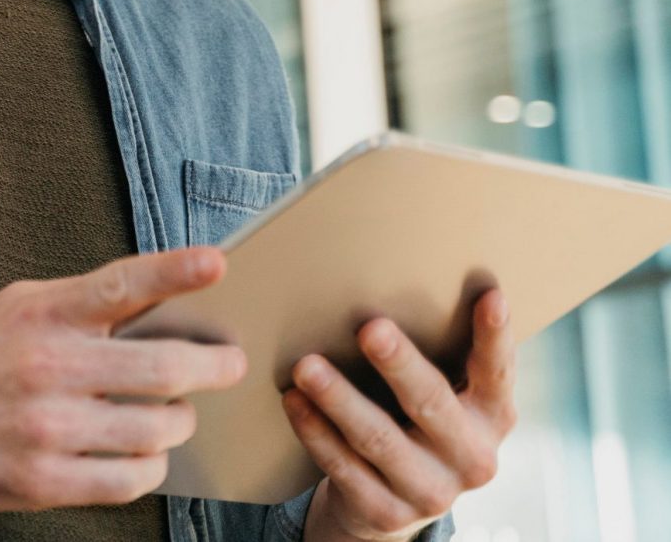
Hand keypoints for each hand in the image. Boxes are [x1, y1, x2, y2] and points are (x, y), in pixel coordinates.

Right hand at [0, 246, 246, 511]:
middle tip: (228, 363)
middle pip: (163, 367)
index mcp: (42, 314)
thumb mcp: (20, 308)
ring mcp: (46, 427)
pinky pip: (133, 478)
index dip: (173, 271)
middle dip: (213, 366)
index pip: (119, 285)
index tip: (216, 262)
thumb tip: (169, 304)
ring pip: (159, 428)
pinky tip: (141, 451)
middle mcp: (46, 367)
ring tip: (170, 413)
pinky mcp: (45, 479)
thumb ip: (84, 304)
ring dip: (178, 421)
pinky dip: (151, 465)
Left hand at [283, 288, 516, 540]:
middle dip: (399, 364)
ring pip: (379, 438)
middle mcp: (472, 457)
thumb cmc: (413, 419)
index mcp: (492, 416)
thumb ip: (434, 352)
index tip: (490, 295)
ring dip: (339, 399)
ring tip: (305, 366)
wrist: (391, 500)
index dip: (495, 336)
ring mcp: (432, 491)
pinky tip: (294, 402)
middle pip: (431, 403)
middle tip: (369, 327)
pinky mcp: (387, 513)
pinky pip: (344, 467)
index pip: (497, 371)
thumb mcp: (440, 393)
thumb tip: (387, 280)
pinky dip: (316, 432)